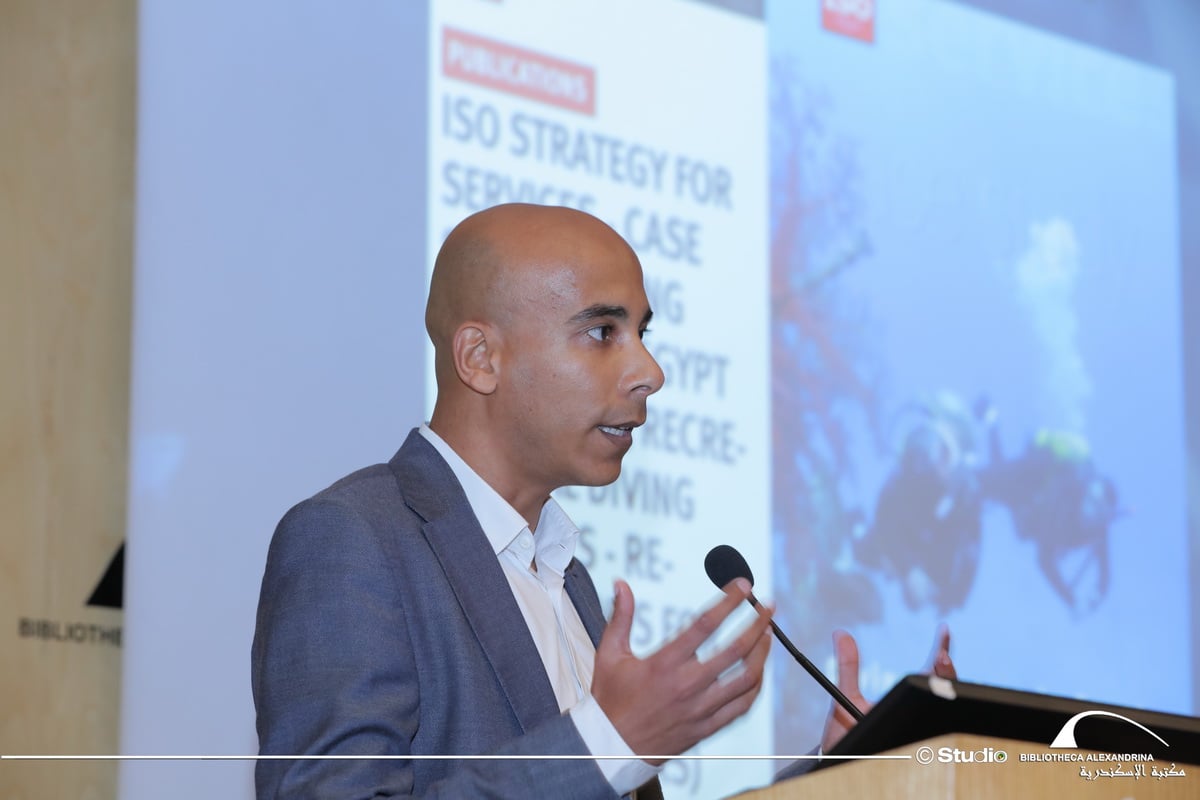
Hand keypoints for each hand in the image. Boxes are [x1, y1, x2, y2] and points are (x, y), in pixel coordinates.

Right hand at [591, 578, 772, 763]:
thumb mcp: (609, 655)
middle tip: (767, 606)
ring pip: (746, 678)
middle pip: (736, 649)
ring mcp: (701, 708)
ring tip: (768, 633)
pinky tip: (759, 671)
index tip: (743, 586)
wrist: (611, 748)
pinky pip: (742, 706)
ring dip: (762, 653)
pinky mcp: (707, 727)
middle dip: (757, 623)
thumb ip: (621, 617)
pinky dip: (756, 686)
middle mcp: (687, 685)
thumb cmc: (610, 702)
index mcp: (665, 664)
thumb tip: (622, 585)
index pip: (705, 624)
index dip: (728, 601)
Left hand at [819, 624, 956, 752]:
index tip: (943, 629)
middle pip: (945, 689)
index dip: (941, 650)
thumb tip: (840, 632)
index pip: (932, 672)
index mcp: (907, 698)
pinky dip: (943, 719)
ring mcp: (920, 730)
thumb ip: (848, 666)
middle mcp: (919, 714)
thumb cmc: (846, 732)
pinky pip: (935, 734)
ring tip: (940, 667)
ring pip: (944, 709)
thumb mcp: (846, 695)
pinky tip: (939, 697)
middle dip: (947, 670)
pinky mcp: (916, 748)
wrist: (839, 763)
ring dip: (946, 688)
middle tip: (940, 655)